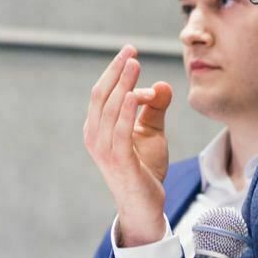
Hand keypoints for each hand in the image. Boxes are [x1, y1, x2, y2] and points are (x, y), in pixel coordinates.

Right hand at [83, 46, 173, 245]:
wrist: (144, 205)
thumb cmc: (144, 168)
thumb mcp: (151, 132)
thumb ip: (155, 108)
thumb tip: (162, 84)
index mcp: (97, 127)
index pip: (101, 92)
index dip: (114, 70)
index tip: (131, 52)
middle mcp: (94, 136)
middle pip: (101, 95)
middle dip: (116, 71)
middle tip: (131, 51)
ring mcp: (104, 150)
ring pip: (109, 109)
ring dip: (122, 84)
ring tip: (134, 65)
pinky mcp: (119, 161)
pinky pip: (119, 132)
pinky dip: (125, 111)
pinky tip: (134, 94)